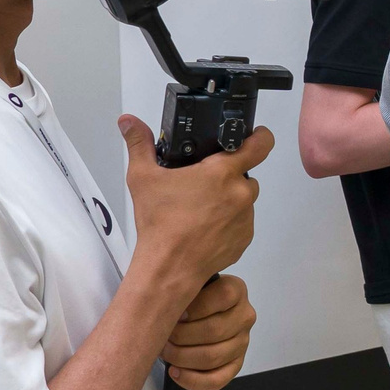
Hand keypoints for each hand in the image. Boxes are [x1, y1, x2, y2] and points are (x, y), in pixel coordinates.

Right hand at [119, 115, 270, 296]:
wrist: (169, 267)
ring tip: (199, 210)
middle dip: (226, 177)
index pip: (259, 145)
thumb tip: (129, 122)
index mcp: (222, 172)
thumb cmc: (160, 224)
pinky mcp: (245, 238)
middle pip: (244, 175)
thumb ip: (139, 144)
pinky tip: (205, 228)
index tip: (255, 134)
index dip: (260, 136)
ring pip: (242, 200)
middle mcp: (241, 193)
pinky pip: (241, 223)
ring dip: (228, 200)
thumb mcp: (143, 178)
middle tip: (201, 186)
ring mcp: (246, 218)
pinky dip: (228, 223)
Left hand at [163, 274, 255, 389]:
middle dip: (181, 336)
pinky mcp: (235, 364)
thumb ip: (184, 285)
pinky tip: (175, 372)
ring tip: (165, 351)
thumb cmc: (187, 299)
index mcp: (236, 290)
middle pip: (215, 330)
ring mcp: (242, 342)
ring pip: (213, 357)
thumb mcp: (188, 283)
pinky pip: (217, 380)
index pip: (224, 295)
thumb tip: (168, 300)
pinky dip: (192, 380)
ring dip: (182, 357)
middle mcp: (244, 316)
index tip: (176, 313)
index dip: (197, 307)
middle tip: (163, 335)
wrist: (192, 315)